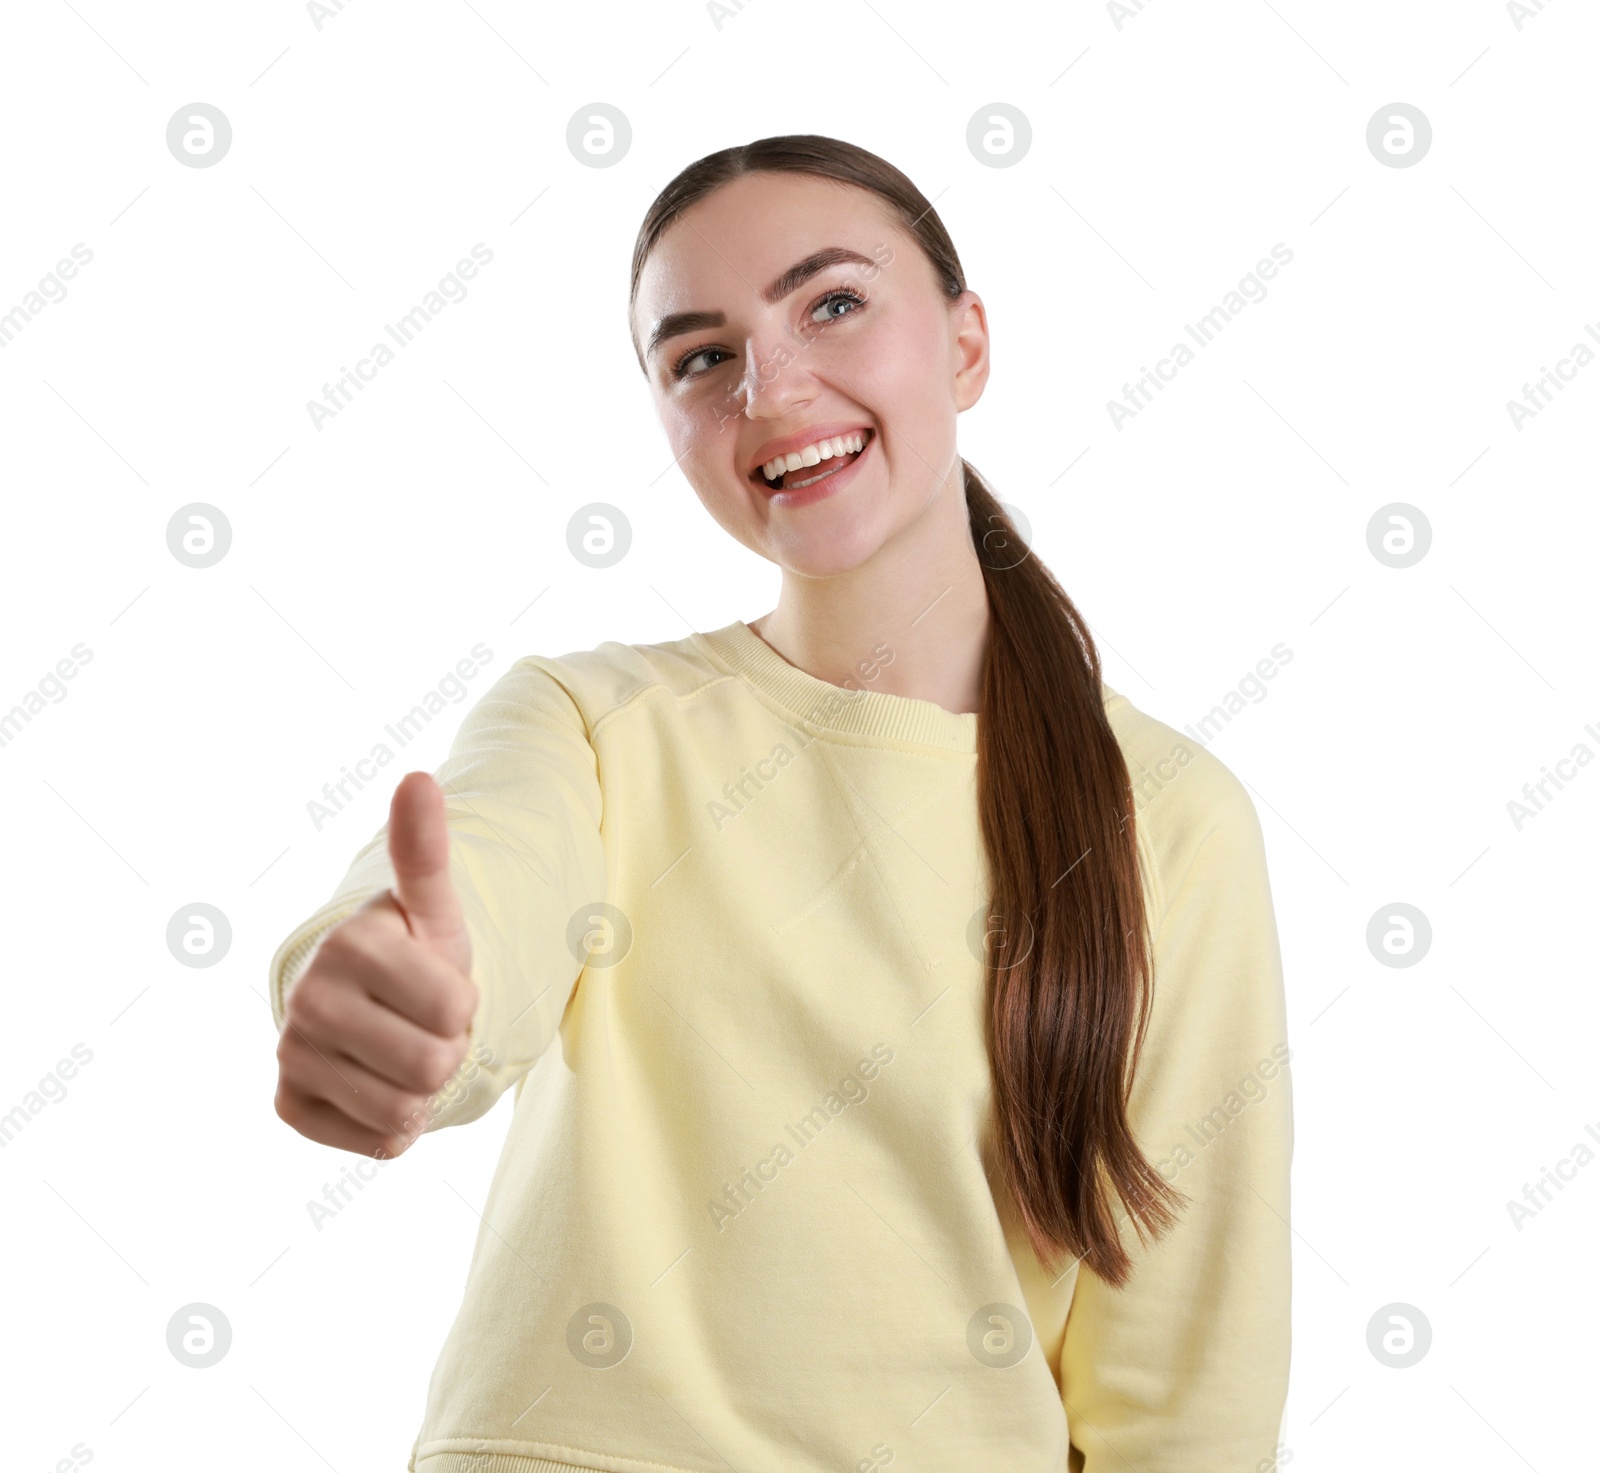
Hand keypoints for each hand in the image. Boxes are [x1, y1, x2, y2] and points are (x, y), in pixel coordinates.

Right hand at [274, 771, 477, 1156]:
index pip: (457, 1009)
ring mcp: (292, 1051)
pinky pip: (374, 1141)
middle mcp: (309, 996)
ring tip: (401, 1052)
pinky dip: (390, 1124)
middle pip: (433, 1064)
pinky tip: (375, 1084)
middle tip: (422, 1025)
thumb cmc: (415, 953)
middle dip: (446, 1051)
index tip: (437, 985)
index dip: (464, 1005)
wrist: (368, 1005)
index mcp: (352, 943)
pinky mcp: (287, 1103)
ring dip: (421, 1090)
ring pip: (404, 1110)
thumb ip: (426, 850)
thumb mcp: (433, 907)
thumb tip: (418, 778)